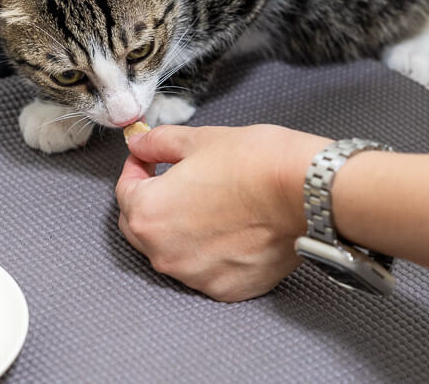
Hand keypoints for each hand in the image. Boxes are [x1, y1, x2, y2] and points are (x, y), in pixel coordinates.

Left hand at [115, 125, 328, 301]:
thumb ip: (158, 143)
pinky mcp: (225, 288)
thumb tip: (140, 144)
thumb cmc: (254, 163)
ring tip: (206, 203)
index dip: (135, 169)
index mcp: (148, 214)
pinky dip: (208, 252)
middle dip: (149, 202)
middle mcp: (164, 253)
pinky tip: (228, 229)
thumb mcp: (197, 139)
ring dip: (178, 229)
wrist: (304, 191)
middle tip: (169, 180)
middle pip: (140, 227)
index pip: (124, 192)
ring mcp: (195, 276)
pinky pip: (204, 270)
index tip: (145, 160)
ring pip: (172, 251)